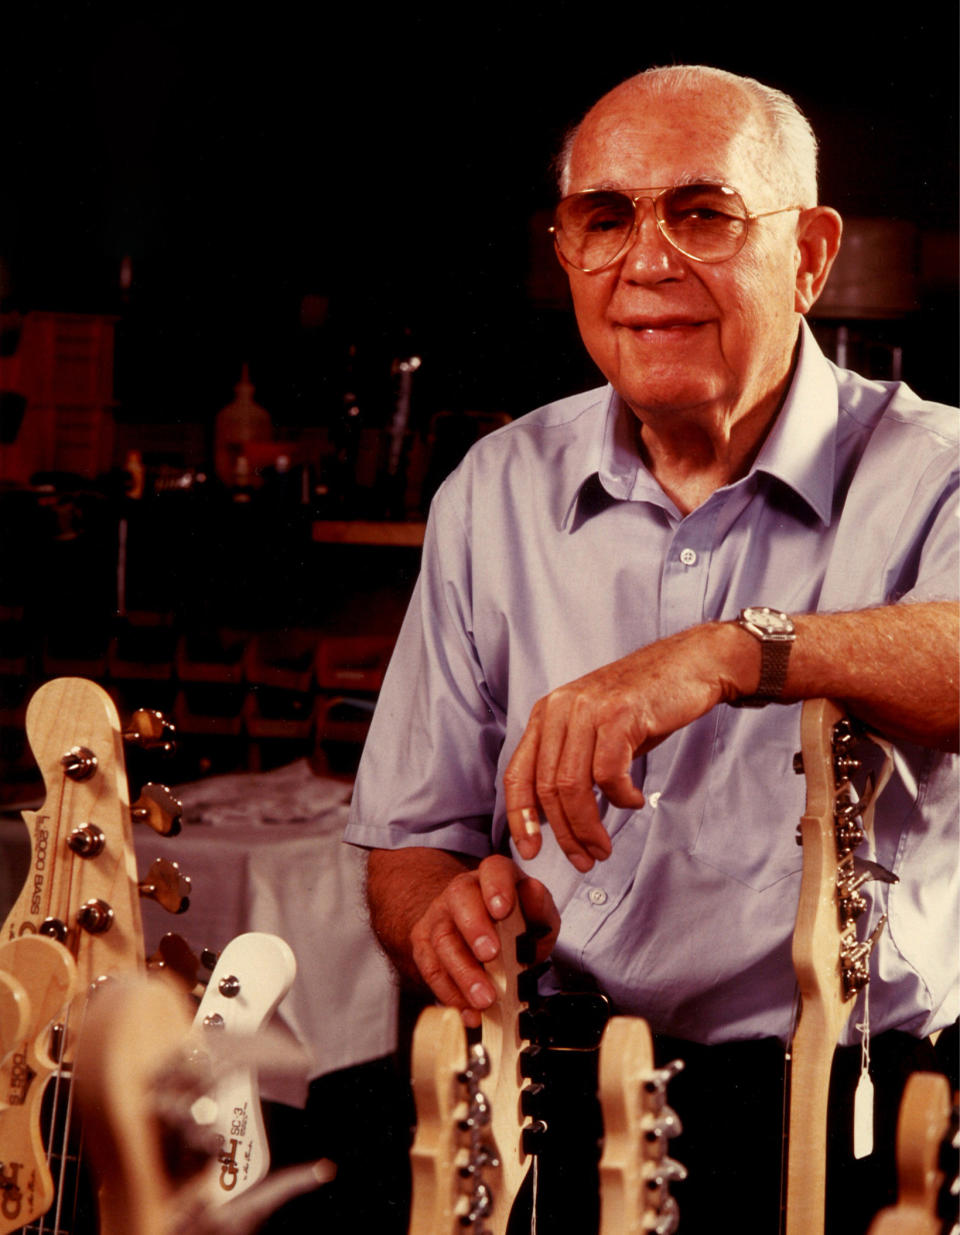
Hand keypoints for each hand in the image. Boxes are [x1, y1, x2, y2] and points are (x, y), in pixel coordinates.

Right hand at [408, 854, 559, 1027]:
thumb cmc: (513, 923)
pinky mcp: (424, 946)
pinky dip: (451, 994)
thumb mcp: (538, 915)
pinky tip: (469, 1010)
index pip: (493, 869)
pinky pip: (431, 969)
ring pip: (442, 938)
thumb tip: (534, 895)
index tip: (502, 909)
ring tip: (485, 998)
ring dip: (464, 972)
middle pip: (459, 899)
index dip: (497, 886)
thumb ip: (540, 907)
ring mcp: (439, 917)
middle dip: (474, 928)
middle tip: (491, 954)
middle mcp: (462, 891)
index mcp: (494, 877)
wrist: (478, 932)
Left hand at [503, 622, 751, 871]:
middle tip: (585, 858)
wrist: (691, 664)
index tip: (531, 850)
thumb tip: (553, 817)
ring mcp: (588, 709)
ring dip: (588, 826)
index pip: (517, 773)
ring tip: (604, 846)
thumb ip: (572, 764)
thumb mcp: (596, 731)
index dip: (520, 817)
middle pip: (547, 787)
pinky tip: (634, 800)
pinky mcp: (619, 714)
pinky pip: (608, 773)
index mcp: (546, 713)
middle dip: (564, 833)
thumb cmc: (645, 704)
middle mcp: (559, 708)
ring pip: (573, 785)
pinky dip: (620, 797)